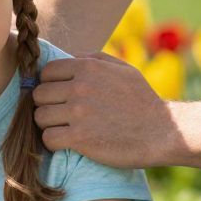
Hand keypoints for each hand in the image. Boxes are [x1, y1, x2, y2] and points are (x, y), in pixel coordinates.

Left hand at [31, 53, 178, 167]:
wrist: (161, 131)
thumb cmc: (142, 100)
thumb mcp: (123, 69)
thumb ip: (94, 59)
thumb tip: (70, 58)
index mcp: (88, 68)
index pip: (47, 73)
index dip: (50, 85)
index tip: (60, 96)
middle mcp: (80, 88)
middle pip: (39, 95)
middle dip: (48, 105)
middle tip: (61, 114)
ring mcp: (78, 113)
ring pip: (40, 117)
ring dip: (49, 125)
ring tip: (63, 128)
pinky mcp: (79, 138)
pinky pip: (48, 139)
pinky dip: (54, 142)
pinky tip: (67, 142)